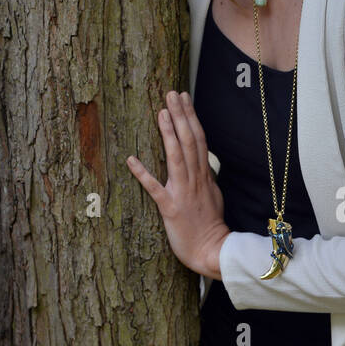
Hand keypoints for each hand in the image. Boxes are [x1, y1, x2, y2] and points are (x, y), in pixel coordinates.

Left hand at [126, 91, 229, 279]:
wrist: (213, 252)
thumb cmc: (211, 225)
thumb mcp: (213, 195)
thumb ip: (206, 176)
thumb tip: (202, 161)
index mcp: (203, 175)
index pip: (198, 139)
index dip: (190, 116)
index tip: (184, 97)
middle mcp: (194, 179)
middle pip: (189, 141)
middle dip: (181, 115)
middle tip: (172, 93)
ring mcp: (183, 192)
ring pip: (177, 157)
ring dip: (169, 134)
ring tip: (162, 112)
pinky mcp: (170, 209)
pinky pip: (155, 189)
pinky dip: (143, 174)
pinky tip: (131, 159)